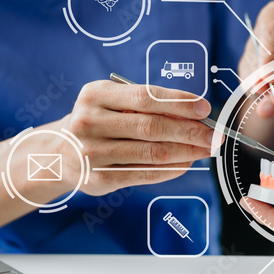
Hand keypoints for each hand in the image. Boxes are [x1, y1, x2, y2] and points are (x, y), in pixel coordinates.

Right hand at [33, 81, 214, 196]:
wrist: (60, 152)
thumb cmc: (98, 121)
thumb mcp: (112, 102)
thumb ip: (146, 105)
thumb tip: (193, 114)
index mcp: (95, 94)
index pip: (145, 96)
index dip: (179, 102)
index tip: (205, 108)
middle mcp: (89, 122)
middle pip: (152, 127)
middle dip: (189, 131)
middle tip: (213, 134)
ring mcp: (92, 153)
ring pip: (151, 153)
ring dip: (186, 152)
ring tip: (204, 149)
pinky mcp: (100, 179)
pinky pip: (144, 174)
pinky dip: (171, 169)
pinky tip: (186, 163)